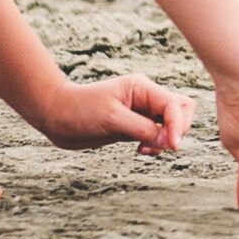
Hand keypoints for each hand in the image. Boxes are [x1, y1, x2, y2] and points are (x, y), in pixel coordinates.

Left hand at [34, 72, 190, 156]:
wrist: (56, 116)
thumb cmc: (79, 111)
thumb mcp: (112, 119)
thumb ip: (143, 129)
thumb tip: (169, 141)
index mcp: (142, 88)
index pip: (175, 105)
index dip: (178, 125)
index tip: (171, 146)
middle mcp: (146, 98)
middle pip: (182, 110)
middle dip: (179, 130)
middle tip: (161, 146)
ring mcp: (141, 112)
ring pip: (172, 123)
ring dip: (167, 139)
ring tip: (145, 150)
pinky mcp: (134, 126)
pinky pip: (158, 134)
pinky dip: (156, 145)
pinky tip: (140, 150)